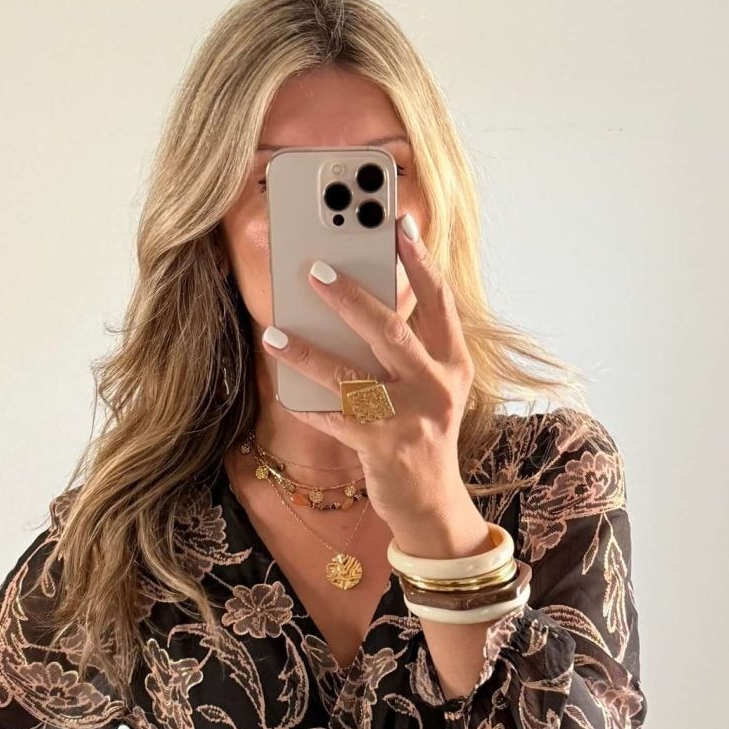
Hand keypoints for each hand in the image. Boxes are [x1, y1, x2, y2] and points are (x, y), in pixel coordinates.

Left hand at [262, 214, 477, 531]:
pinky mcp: (385, 450)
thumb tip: (354, 301)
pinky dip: (308, 405)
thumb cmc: (422, 434)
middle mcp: (437, 387)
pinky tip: (284, 390)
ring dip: (309, 353)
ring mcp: (412, 420)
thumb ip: (408, 346)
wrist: (433, 506)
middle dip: (352, 298)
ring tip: (275, 333)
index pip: (439, 301)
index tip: (398, 222)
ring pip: (353, 377)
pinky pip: (336, 420)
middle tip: (315, 269)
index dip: (419, 260)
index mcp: (453, 363)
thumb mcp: (430, 386)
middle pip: (392, 332)